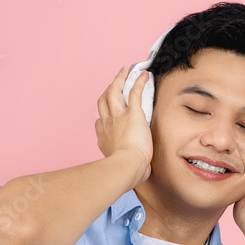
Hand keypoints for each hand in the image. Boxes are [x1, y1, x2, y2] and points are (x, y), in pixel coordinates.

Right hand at [95, 65, 152, 181]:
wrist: (127, 166)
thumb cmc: (127, 172)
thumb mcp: (125, 168)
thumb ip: (133, 167)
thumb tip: (142, 173)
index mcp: (104, 138)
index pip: (100, 121)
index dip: (103, 115)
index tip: (108, 114)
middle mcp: (108, 123)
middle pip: (103, 101)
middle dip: (108, 90)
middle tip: (113, 83)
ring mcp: (118, 116)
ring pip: (114, 91)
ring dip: (119, 79)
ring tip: (125, 71)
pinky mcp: (133, 112)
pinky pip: (135, 92)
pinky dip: (139, 81)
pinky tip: (144, 74)